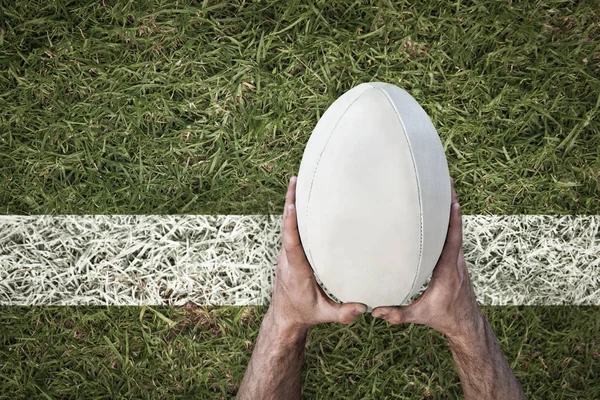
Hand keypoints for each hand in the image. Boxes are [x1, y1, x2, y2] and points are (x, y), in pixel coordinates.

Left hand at [268, 176, 367, 330]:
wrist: (285, 315)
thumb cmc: (305, 312)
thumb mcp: (323, 316)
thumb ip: (342, 314)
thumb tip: (362, 308)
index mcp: (296, 271)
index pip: (292, 245)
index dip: (291, 225)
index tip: (292, 207)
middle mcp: (288, 258)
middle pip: (287, 227)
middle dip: (290, 203)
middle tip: (295, 180)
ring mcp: (286, 253)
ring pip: (287, 225)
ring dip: (291, 203)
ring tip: (297, 180)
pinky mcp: (289, 251)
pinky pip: (291, 228)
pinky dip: (294, 212)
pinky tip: (301, 197)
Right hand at [371, 179, 481, 337]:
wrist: (466, 322)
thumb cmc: (444, 317)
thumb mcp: (420, 316)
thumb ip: (398, 314)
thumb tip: (375, 311)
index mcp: (448, 271)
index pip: (453, 241)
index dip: (453, 221)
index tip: (452, 201)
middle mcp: (456, 260)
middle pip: (456, 225)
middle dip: (451, 201)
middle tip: (444, 178)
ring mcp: (457, 257)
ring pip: (455, 227)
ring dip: (450, 205)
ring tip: (441, 183)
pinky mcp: (455, 257)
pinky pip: (453, 232)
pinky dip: (448, 216)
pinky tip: (439, 204)